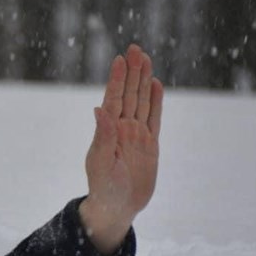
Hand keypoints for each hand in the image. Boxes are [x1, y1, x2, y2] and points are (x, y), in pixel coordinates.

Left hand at [80, 44, 163, 253]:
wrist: (117, 206)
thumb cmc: (104, 187)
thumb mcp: (101, 162)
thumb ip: (103, 136)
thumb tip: (99, 109)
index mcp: (108, 130)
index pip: (114, 99)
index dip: (117, 79)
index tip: (119, 59)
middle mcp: (122, 128)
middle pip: (129, 94)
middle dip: (132, 72)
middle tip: (134, 48)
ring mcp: (137, 134)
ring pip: (142, 101)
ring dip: (143, 80)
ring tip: (145, 58)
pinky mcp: (150, 144)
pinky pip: (155, 118)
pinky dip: (156, 101)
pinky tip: (156, 85)